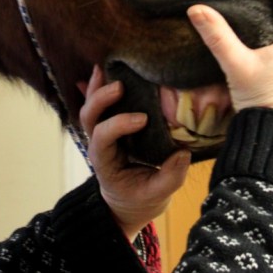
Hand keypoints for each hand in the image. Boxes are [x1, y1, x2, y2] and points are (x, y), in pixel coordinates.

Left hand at [80, 65, 190, 240]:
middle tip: (119, 86)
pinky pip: (98, 106)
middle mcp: (98, 144)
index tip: (143, 119)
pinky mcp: (108, 127)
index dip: (119, 124)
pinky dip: (95, 88)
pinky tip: (99, 70)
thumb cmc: (140, 198)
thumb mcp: (157, 195)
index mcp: (105, 161)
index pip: (103, 137)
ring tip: (103, 68)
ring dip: (95, 88)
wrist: (127, 204)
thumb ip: (169, 177)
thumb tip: (183, 153)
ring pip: (90, 108)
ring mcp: (101, 134)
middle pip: (89, 118)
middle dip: (101, 100)